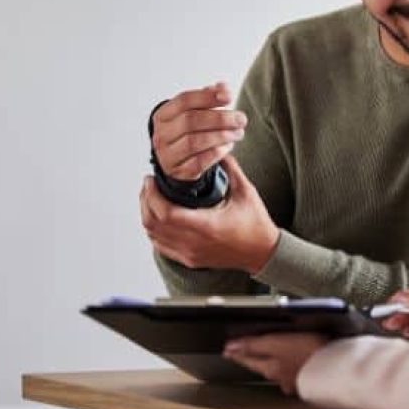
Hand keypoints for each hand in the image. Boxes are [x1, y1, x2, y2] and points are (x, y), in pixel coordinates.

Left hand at [140, 155, 279, 272]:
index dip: (152, 195)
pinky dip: (154, 231)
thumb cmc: (256, 224)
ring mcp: (190, 253)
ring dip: (148, 215)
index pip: (165, 213)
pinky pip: (160, 247)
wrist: (263, 253)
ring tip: (151, 198)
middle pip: (153, 224)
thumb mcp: (245, 191)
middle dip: (145, 201)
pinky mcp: (189, 259)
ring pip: (153, 236)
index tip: (151, 179)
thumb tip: (218, 149)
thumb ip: (230, 168)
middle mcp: (194, 242)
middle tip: (148, 185)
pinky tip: (158, 218)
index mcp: (206, 226)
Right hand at [151, 83, 246, 180]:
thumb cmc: (188, 132)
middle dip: (220, 118)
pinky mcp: (178, 172)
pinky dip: (217, 152)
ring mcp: (168, 155)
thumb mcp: (194, 112)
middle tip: (240, 119)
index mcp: (163, 115)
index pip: (184, 100)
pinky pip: (199, 162)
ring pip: (195, 142)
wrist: (177, 161)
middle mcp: (161, 135)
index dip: (208, 96)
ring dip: (221, 136)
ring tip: (238, 133)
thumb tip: (223, 88)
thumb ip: (208, 97)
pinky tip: (228, 146)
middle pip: (191, 121)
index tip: (229, 97)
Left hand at [222, 332, 328, 394]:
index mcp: (270, 368)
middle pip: (263, 365)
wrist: (338, 366)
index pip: (247, 359)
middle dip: (256, 356)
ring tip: (273, 352)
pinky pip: (296, 369)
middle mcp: (281, 378)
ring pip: (280, 368)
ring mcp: (297, 379)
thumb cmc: (309, 353)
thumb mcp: (275, 343)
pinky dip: (293, 363)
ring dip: (276, 360)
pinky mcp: (311, 377)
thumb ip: (252, 345)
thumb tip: (229, 348)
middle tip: (246, 349)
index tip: (228, 348)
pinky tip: (299, 359)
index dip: (238, 351)